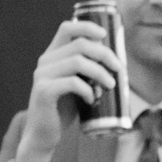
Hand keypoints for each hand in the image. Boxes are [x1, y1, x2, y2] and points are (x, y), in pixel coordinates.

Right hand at [15, 19, 122, 161]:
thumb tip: (118, 63)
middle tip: (119, 69)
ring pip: (77, 62)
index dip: (87, 27)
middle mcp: (45, 61)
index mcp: (53, 55)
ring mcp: (42, 75)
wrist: (45, 134)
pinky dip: (87, 89)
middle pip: (79, 44)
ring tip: (110, 85)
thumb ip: (89, 72)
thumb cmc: (65, 109)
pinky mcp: (44, 92)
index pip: (67, 28)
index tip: (106, 35)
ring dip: (100, 72)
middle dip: (105, 54)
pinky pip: (71, 83)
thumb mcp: (79, 85)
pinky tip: (92, 99)